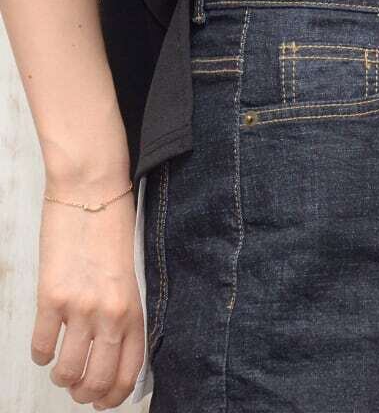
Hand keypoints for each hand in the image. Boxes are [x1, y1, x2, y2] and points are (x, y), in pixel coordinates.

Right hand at [31, 170, 143, 409]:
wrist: (91, 193)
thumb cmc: (113, 230)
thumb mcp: (130, 274)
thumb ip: (124, 312)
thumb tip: (111, 351)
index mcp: (134, 307)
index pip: (128, 370)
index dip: (114, 396)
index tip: (104, 401)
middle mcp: (110, 313)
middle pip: (96, 381)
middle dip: (85, 394)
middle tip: (78, 388)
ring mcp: (79, 307)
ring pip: (66, 372)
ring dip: (61, 377)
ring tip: (61, 366)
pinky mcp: (50, 297)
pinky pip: (40, 347)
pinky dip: (39, 354)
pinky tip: (44, 344)